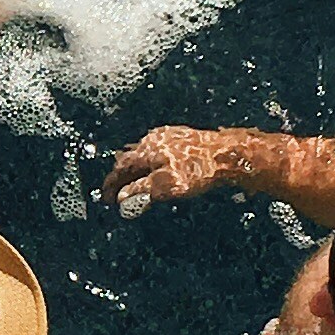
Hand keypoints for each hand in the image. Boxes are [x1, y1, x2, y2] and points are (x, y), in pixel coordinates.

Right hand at [101, 125, 259, 217]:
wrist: (228, 154)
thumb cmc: (199, 169)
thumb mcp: (165, 186)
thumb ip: (140, 192)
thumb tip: (122, 198)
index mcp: (146, 150)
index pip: (120, 168)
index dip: (111, 184)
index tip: (107, 197)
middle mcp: (154, 139)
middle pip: (130, 158)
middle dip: (121, 176)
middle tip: (117, 192)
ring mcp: (169, 136)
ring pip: (144, 154)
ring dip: (136, 169)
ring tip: (134, 182)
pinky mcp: (183, 138)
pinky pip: (159, 151)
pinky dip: (151, 163)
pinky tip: (158, 169)